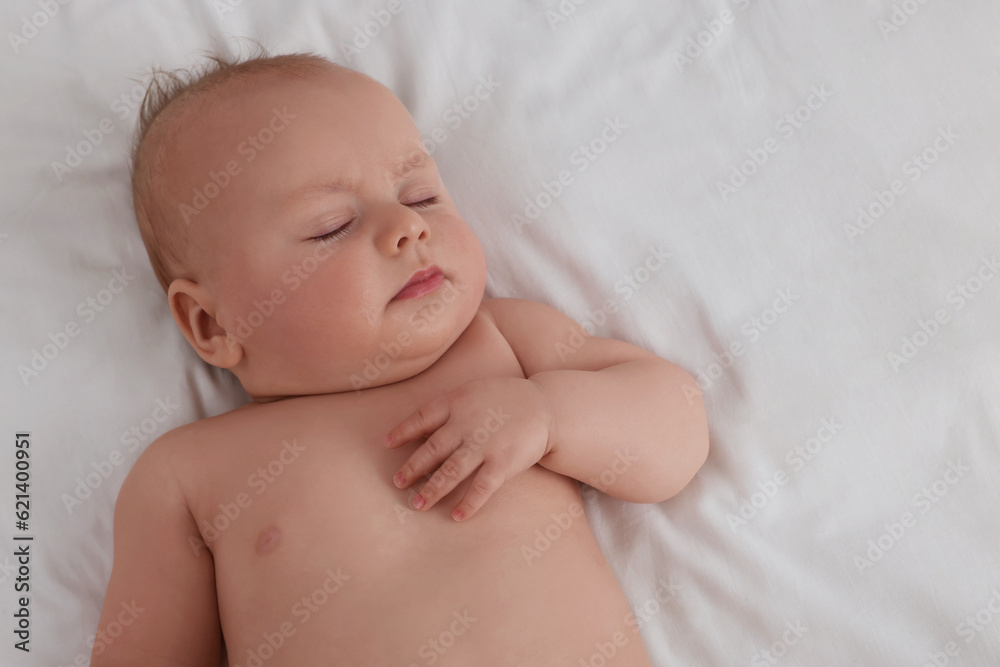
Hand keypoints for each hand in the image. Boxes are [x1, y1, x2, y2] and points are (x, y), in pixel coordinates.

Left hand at [383, 377, 554, 521]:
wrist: (545, 405)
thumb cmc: (503, 400)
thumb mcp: (473, 393)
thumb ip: (449, 408)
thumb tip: (419, 432)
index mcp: (457, 402)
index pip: (422, 417)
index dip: (403, 431)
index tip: (387, 444)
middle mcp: (467, 424)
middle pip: (432, 449)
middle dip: (413, 468)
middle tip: (398, 482)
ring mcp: (485, 445)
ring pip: (451, 471)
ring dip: (433, 489)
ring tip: (418, 504)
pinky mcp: (503, 463)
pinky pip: (482, 487)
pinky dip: (468, 503)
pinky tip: (457, 516)